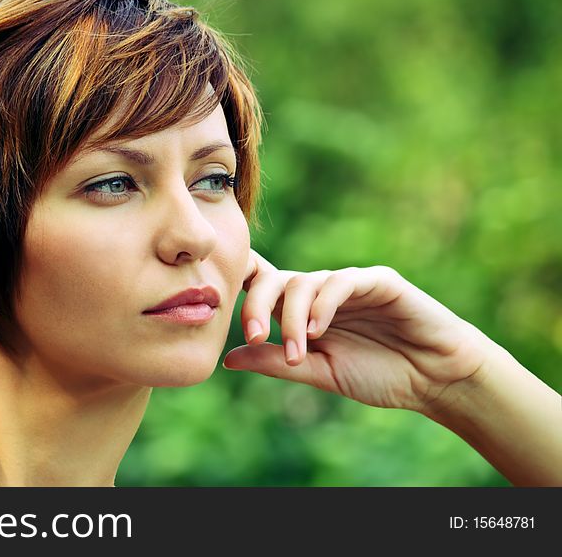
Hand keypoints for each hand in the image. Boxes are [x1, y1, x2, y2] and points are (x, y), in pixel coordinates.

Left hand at [226, 249, 493, 415]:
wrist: (435, 379)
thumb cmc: (379, 374)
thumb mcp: (319, 372)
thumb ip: (276, 362)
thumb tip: (227, 359)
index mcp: (299, 310)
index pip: (259, 287)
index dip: (237, 293)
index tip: (222, 321)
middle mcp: (318, 291)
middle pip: (271, 279)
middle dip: (255, 305)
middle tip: (255, 336)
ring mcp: (346, 283)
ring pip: (303, 282)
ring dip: (293, 318)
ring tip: (300, 351)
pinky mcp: (377, 281)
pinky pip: (341, 282)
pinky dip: (324, 304)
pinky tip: (318, 331)